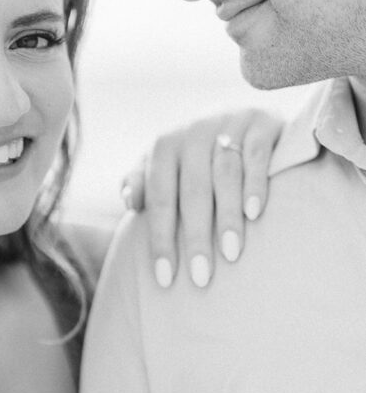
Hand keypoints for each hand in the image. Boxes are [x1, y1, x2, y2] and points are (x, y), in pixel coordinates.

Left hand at [121, 109, 281, 288]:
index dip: (160, 237)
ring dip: (227, 215)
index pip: (159, 197)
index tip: (165, 277)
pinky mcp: (262, 122)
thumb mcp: (163, 164)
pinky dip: (255, 184)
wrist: (241, 114)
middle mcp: (193, 131)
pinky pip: (257, 155)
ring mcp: (229, 123)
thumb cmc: (194, 155)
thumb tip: (131, 201)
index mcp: (164, 145)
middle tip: (201, 277)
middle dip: (195, 237)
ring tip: (230, 254)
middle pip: (192, 190)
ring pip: (225, 174)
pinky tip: (254, 214)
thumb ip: (141, 181)